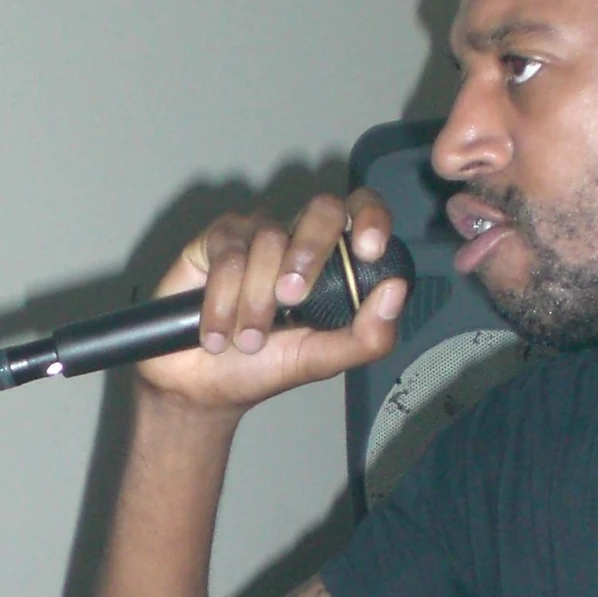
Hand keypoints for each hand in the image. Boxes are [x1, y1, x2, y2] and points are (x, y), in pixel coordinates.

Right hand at [136, 190, 406, 411]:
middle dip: (310, 251)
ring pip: (269, 239)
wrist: (202, 387)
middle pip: (322, 209)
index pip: (362, 212)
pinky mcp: (214, 240)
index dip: (371, 218)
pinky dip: (223, 301)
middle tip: (291, 299)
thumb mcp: (321, 361)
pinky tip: (216, 334)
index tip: (368, 251)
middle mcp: (296, 238)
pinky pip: (228, 253)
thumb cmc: (262, 368)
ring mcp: (255, 234)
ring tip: (246, 342)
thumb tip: (395, 291)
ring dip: (256, 301)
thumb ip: (367, 336)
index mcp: (332, 261)